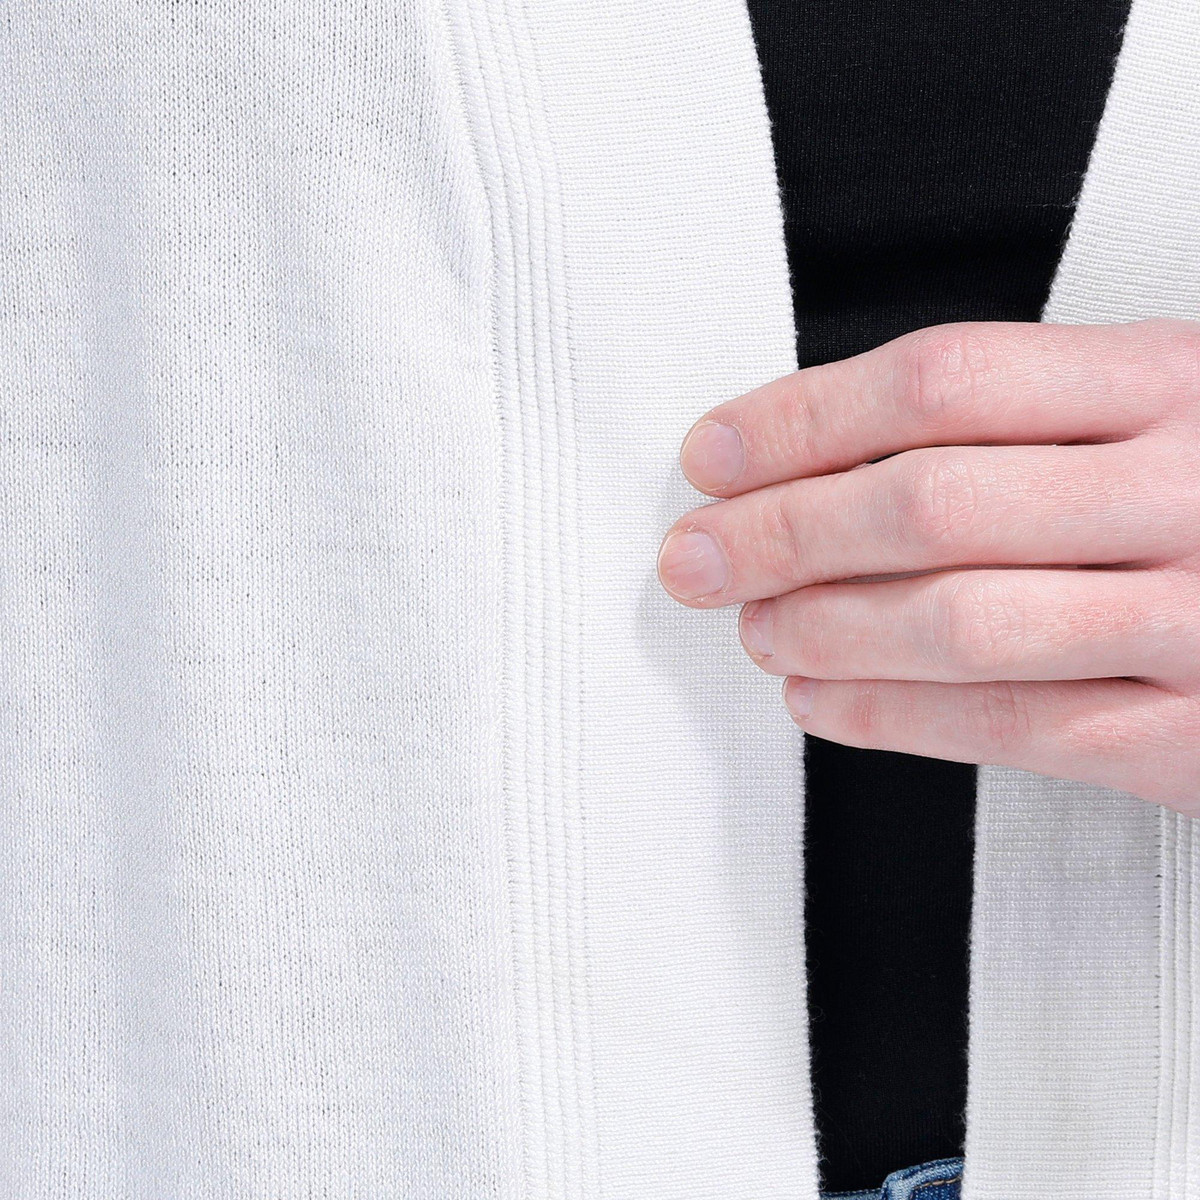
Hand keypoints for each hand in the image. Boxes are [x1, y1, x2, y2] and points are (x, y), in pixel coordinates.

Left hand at [656, 318, 1199, 814]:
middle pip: (928, 503)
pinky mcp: (1192, 736)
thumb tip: (824, 454)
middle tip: (696, 555)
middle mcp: (1185, 491)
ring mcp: (1198, 619)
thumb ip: (1031, 418)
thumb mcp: (1166, 409)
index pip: (940, 381)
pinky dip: (887, 718)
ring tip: (753, 627)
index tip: (715, 455)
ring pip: (957, 623)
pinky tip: (818, 701)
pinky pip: (1010, 727)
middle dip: (780, 533)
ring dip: (822, 629)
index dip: (801, 420)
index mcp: (1171, 381)